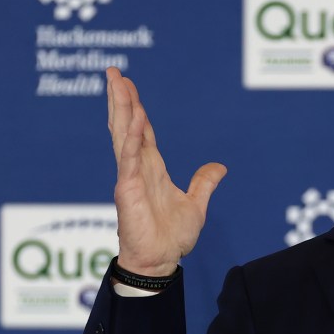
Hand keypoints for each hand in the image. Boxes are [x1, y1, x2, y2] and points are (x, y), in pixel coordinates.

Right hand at [107, 67, 226, 276]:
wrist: (161, 261)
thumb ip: (204, 183)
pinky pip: (129, 160)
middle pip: (128, 125)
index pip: (143, 131)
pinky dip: (132, 139)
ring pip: (124, 135)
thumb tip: (220, 167)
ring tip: (116, 83)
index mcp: (151, 169)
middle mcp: (138, 168)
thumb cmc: (171, 237)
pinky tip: (135, 119)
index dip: (136, 107)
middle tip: (114, 72)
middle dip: (120, 99)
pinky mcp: (128, 190)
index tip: (128, 85)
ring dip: (121, 109)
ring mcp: (130, 177)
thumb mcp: (197, 204)